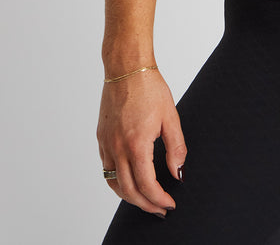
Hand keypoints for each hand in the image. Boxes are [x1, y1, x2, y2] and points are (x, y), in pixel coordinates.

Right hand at [97, 69, 186, 216]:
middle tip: (160, 209)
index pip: (146, 185)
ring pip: (114, 183)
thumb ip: (176, 148)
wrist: (126, 69)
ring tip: (145, 200)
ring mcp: (106, 144)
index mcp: (136, 144)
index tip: (169, 203)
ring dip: (130, 197)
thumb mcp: (170, 117)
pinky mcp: (101, 138)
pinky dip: (117, 181)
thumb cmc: (150, 88)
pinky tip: (129, 181)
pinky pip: (106, 169)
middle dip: (146, 204)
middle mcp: (117, 148)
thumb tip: (178, 173)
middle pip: (129, 191)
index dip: (159, 199)